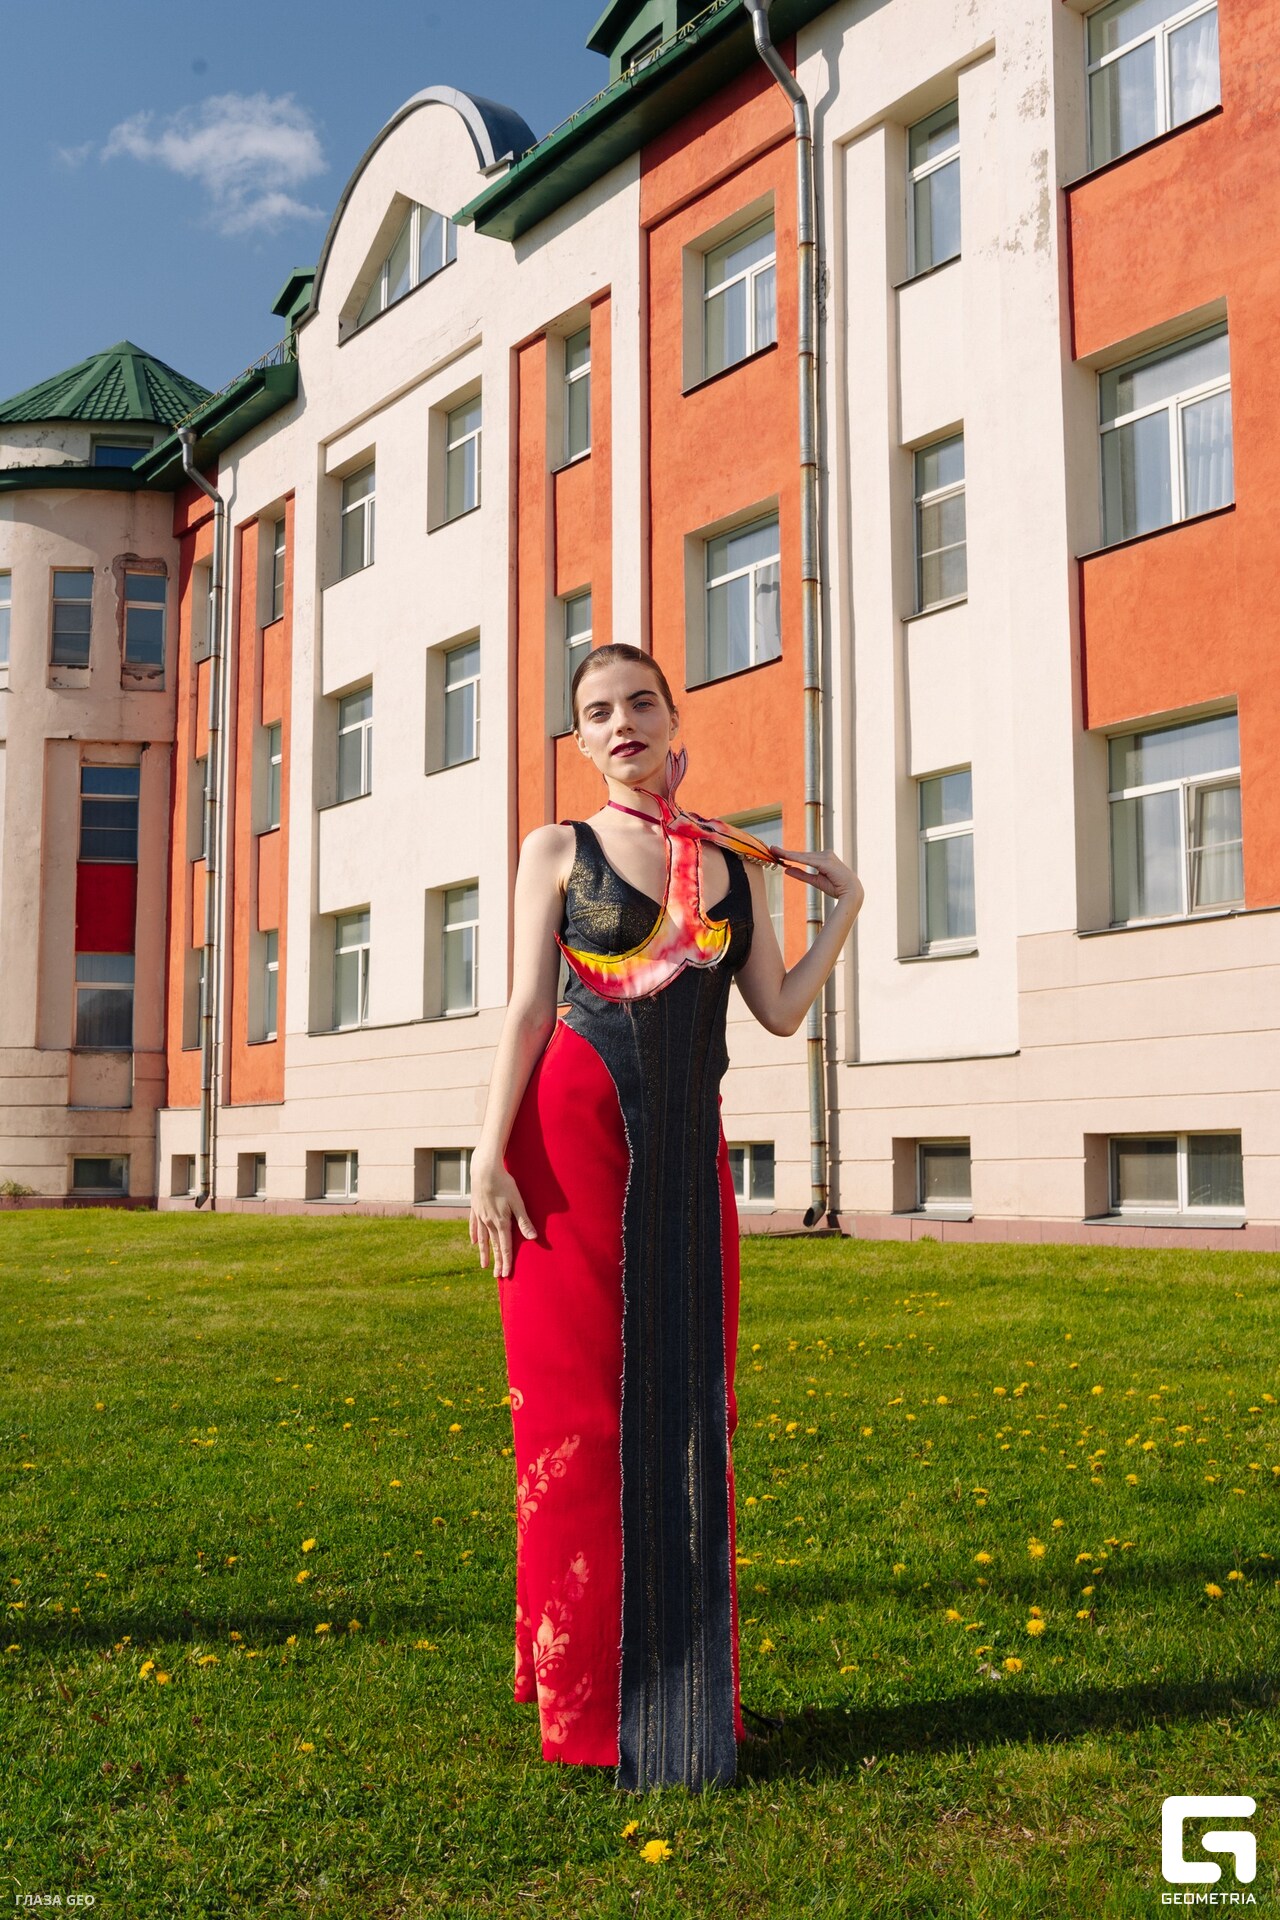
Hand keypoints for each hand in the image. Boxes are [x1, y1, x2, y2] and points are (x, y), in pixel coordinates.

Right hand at [468, 1158, 536, 1278]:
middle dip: (497, 1262)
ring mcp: (480, 1216)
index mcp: (501, 1222)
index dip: (507, 1262)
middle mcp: (488, 1222)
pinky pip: (473, 1225)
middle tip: (498, 1277)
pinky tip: (474, 1242)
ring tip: (484, 1265)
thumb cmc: (504, 1183)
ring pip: (482, 1239)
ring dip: (484, 1253)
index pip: (505, 1247)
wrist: (484, 1169)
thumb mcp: (517, 1202)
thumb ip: (524, 1221)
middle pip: (494, 1246)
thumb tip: (533, 1238)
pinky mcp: (475, 1208)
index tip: (506, 1275)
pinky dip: (474, 1235)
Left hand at [769, 845, 861, 903]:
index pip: (803, 856)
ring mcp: (826, 856)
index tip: (776, 852)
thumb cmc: (836, 887)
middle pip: (801, 854)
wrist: (851, 893)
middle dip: (786, 852)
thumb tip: (787, 870)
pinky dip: (796, 858)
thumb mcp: (815, 881)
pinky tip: (786, 857)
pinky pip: (807, 859)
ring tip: (774, 851)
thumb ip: (801, 875)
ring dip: (788, 854)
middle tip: (771, 848)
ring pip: (802, 855)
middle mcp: (825, 854)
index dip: (789, 855)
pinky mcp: (826, 861)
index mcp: (824, 858)